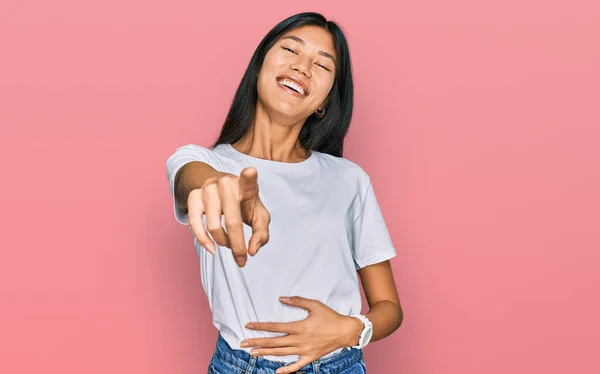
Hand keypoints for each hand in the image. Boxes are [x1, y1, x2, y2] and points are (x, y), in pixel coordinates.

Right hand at [187, 167, 270, 266]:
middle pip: (232, 220)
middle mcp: (226, 184)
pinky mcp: (194, 196)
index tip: (250, 172)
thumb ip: (261, 233)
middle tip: (241, 259)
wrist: (220, 188)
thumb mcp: (259, 215)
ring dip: (223, 242)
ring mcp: (208, 189)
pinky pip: (194, 222)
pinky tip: (211, 248)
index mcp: (246, 186)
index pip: (248, 179)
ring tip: (228, 245)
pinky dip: (202, 239)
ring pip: (213, 225)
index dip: (249, 176)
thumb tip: (251, 251)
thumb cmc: (244, 204)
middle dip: (237, 245)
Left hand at [240, 296, 363, 373]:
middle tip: (243, 343)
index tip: (248, 325)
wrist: (345, 331)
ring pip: (281, 353)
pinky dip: (287, 369)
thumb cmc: (330, 316)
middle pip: (274, 342)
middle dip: (257, 342)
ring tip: (252, 353)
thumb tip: (281, 298)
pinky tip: (277, 370)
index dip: (261, 326)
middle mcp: (299, 340)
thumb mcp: (314, 305)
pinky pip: (296, 365)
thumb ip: (297, 301)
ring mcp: (304, 351)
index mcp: (299, 327)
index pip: (275, 327)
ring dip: (266, 353)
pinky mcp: (310, 357)